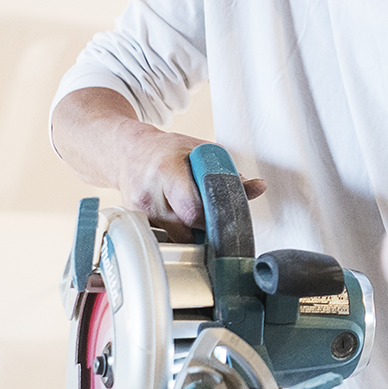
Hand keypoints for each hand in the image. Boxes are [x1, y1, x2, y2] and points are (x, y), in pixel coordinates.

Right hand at [111, 120, 265, 241]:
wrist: (129, 152)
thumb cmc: (167, 150)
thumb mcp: (201, 152)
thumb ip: (229, 173)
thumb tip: (258, 188)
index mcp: (167, 171)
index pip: (192, 209)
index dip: (211, 217)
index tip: (223, 217)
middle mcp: (149, 194)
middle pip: (186, 228)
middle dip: (205, 228)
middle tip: (216, 220)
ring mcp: (139, 211)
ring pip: (175, 237)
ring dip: (192, 233)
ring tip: (198, 217)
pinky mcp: (136, 223)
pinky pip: (164, 238)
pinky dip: (177, 233)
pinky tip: (181, 220)